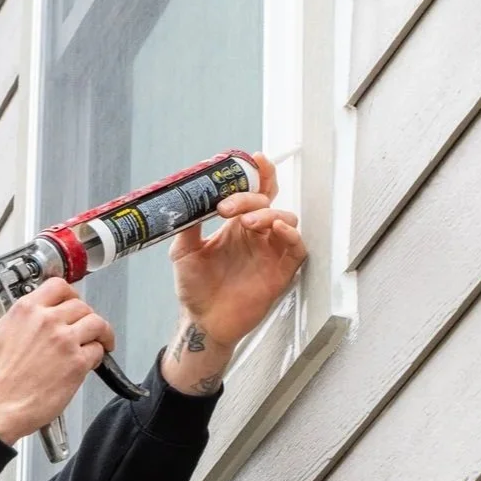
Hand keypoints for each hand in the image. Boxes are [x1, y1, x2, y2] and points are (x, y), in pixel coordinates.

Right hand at [0, 278, 114, 444]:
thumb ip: (21, 321)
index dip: (71, 295)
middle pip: (81, 306)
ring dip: (101, 333)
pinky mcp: (76, 362)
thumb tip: (33, 318)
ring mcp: (64, 340)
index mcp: (27, 310)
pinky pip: (97, 350)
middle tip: (88, 327)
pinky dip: (98, 355)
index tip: (74, 302)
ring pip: (96, 324)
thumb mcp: (0, 335)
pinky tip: (90, 362)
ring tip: (102, 341)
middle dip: (87, 316)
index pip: (58, 286)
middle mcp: (47, 320)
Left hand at [164, 152, 306, 394]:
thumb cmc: (195, 289)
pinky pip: (296, 248)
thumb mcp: (184, 251)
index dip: (258, 173)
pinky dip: (290, 235)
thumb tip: (187, 199)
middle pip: (268, 200)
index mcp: (235, 225)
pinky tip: (276, 229)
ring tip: (247, 222)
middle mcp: (255, 235)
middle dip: (251, 196)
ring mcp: (269, 252)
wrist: (202, 321)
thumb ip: (188, 225)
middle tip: (228, 207)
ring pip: (284, 219)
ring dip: (268, 214)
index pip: (253, 191)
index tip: (252, 160)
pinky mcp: (280, 272)